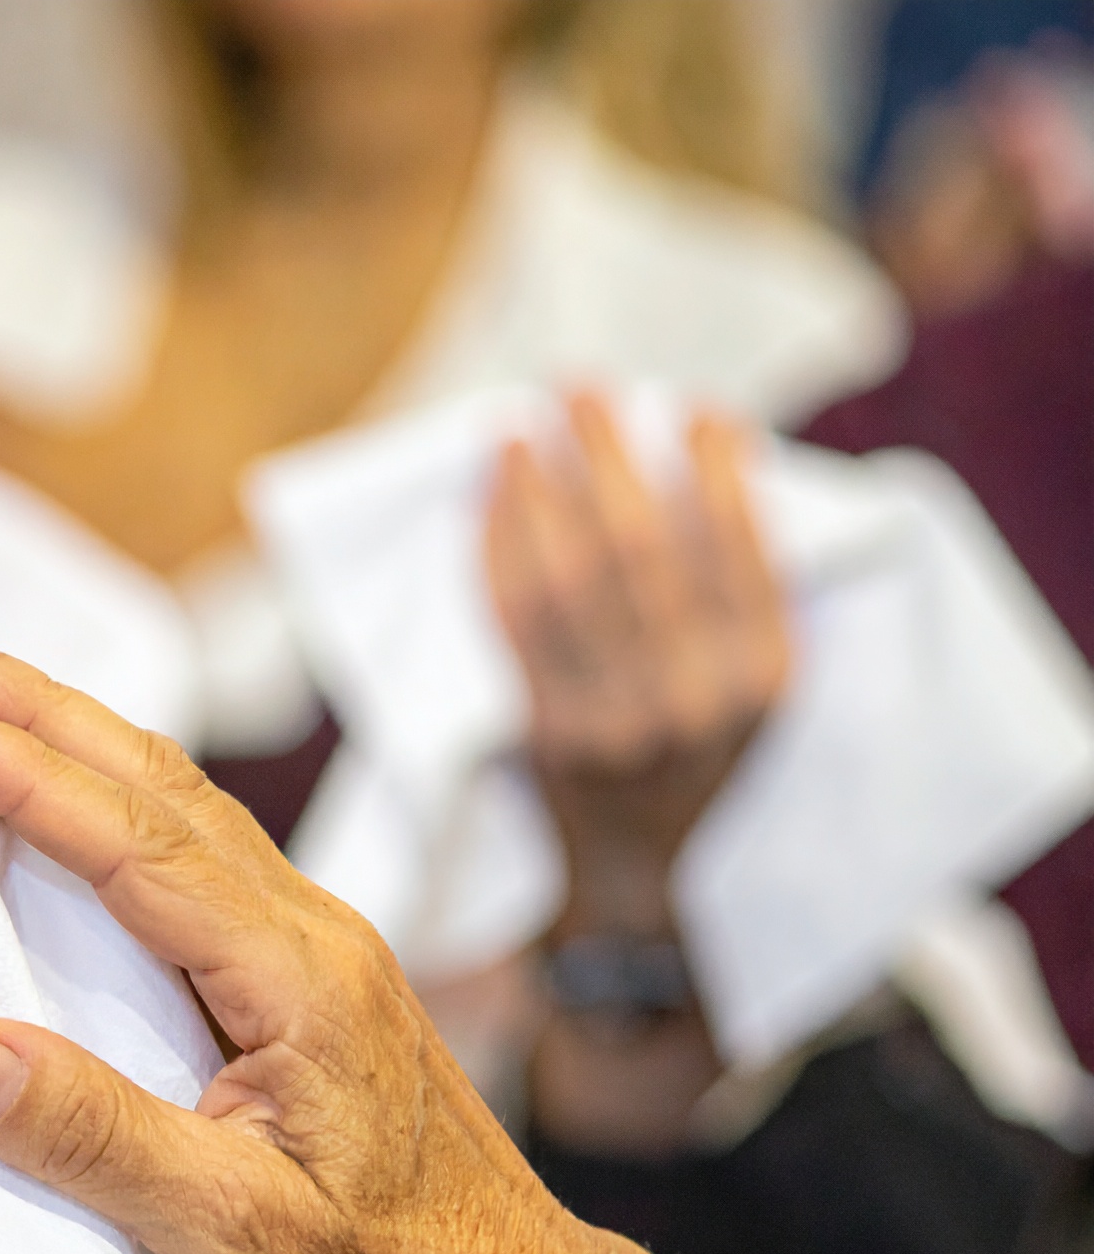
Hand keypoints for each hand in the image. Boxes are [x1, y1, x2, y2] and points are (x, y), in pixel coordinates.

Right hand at [0, 618, 627, 1253]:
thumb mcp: (235, 1236)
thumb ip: (94, 1140)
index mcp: (299, 975)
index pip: (140, 845)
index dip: (28, 772)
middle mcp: (313, 932)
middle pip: (162, 787)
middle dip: (42, 706)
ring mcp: (314, 949)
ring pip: (182, 809)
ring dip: (77, 738)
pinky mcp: (305, 979)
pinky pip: (195, 857)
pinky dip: (112, 804)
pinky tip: (69, 800)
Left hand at [486, 391, 788, 935]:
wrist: (634, 866)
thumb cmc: (696, 744)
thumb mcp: (752, 680)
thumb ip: (739, 589)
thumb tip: (698, 457)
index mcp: (764, 675)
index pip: (739, 547)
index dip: (713, 469)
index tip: (695, 407)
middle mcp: (695, 698)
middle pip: (642, 550)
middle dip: (605, 456)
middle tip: (578, 387)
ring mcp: (614, 718)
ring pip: (569, 579)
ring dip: (537, 489)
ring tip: (516, 426)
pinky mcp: (546, 731)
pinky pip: (514, 622)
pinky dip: (497, 548)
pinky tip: (489, 497)